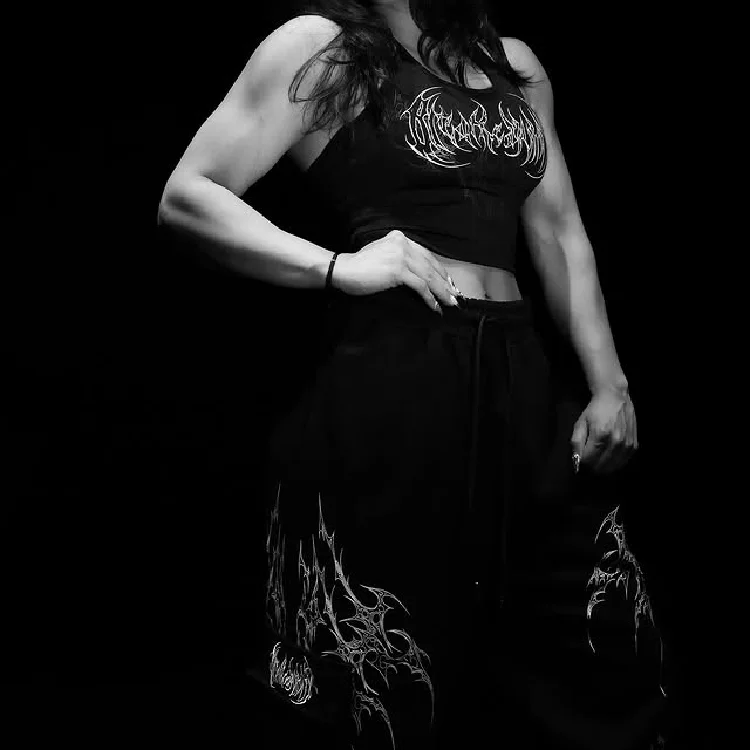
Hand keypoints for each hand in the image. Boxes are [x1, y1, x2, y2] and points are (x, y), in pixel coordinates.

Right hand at [332, 230, 460, 312]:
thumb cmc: (359, 266)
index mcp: (400, 239)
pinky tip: (435, 306)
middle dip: (444, 282)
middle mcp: (403, 244)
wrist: (343, 269)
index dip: (439, 270)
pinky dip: (430, 298)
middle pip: (430, 265)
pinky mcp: (399, 270)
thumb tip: (415, 271)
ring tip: (450, 303)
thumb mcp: (381, 253)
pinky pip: (420, 286)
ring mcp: (402, 256)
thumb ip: (397, 255)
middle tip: (455, 295)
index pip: (426, 255)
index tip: (449, 282)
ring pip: (429, 276)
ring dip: (442, 292)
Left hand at [571, 386, 637, 474]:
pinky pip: (623, 462)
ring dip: (603, 467)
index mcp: (600, 434)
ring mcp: (627, 444)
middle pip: (601, 466)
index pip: (589, 460)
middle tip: (588, 463)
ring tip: (597, 462)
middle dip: (592, 467)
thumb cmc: (595, 410)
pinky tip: (609, 460)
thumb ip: (577, 442)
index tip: (580, 461)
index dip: (582, 463)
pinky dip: (615, 464)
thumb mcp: (580, 423)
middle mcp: (616, 441)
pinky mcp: (634, 445)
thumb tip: (577, 460)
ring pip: (613, 466)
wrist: (615, 397)